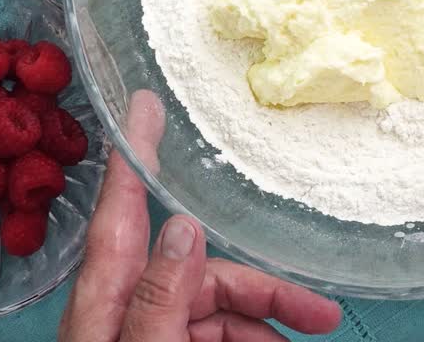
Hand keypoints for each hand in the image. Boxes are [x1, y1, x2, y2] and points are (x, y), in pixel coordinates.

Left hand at [59, 91, 341, 340]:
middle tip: (319, 313)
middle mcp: (122, 309)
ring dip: (261, 321)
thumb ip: (160, 297)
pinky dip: (246, 339)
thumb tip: (183, 227)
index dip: (134, 151)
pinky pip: (209, 334)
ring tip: (302, 337)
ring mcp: (141, 332)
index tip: (144, 104)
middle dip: (261, 287)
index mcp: (104, 298)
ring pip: (211, 303)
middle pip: (197, 267)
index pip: (120, 210)